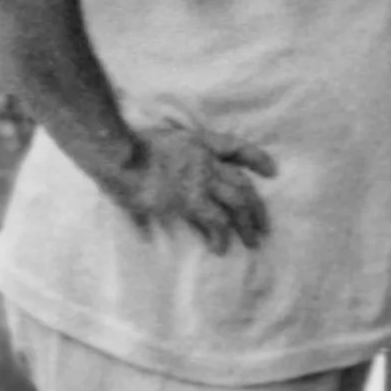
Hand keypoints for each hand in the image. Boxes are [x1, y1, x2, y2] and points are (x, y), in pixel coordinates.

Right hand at [103, 121, 277, 254]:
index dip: (258, 158)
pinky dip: (220, 235)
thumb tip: (157, 192)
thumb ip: (166, 161)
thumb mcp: (156, 142)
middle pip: (242, 182)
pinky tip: (220, 248)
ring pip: (237, 201)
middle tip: (263, 225)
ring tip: (253, 241)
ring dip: (247, 223)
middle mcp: (206, 159)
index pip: (237, 147)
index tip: (273, 170)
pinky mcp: (188, 199)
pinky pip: (214, 219)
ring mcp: (200, 179)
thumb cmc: (127, 146)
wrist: (118, 152)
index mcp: (200, 141)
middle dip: (256, 205)